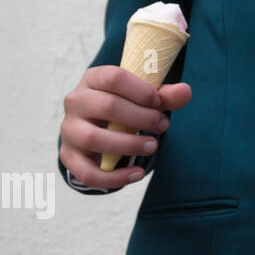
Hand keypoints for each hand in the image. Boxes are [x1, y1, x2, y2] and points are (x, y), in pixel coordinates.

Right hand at [59, 66, 191, 189]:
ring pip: (94, 138)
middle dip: (142, 118)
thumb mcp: (145, 97)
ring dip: (129, 145)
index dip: (142, 91)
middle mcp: (76, 101)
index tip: (159, 103)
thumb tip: (185, 92)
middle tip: (163, 125)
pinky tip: (137, 174)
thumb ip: (166, 95)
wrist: (100, 124)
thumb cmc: (126, 105)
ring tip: (152, 146)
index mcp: (94, 78)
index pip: (114, 78)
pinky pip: (87, 172)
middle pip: (108, 106)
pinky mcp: (69, 156)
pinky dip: (114, 177)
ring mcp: (69, 129)